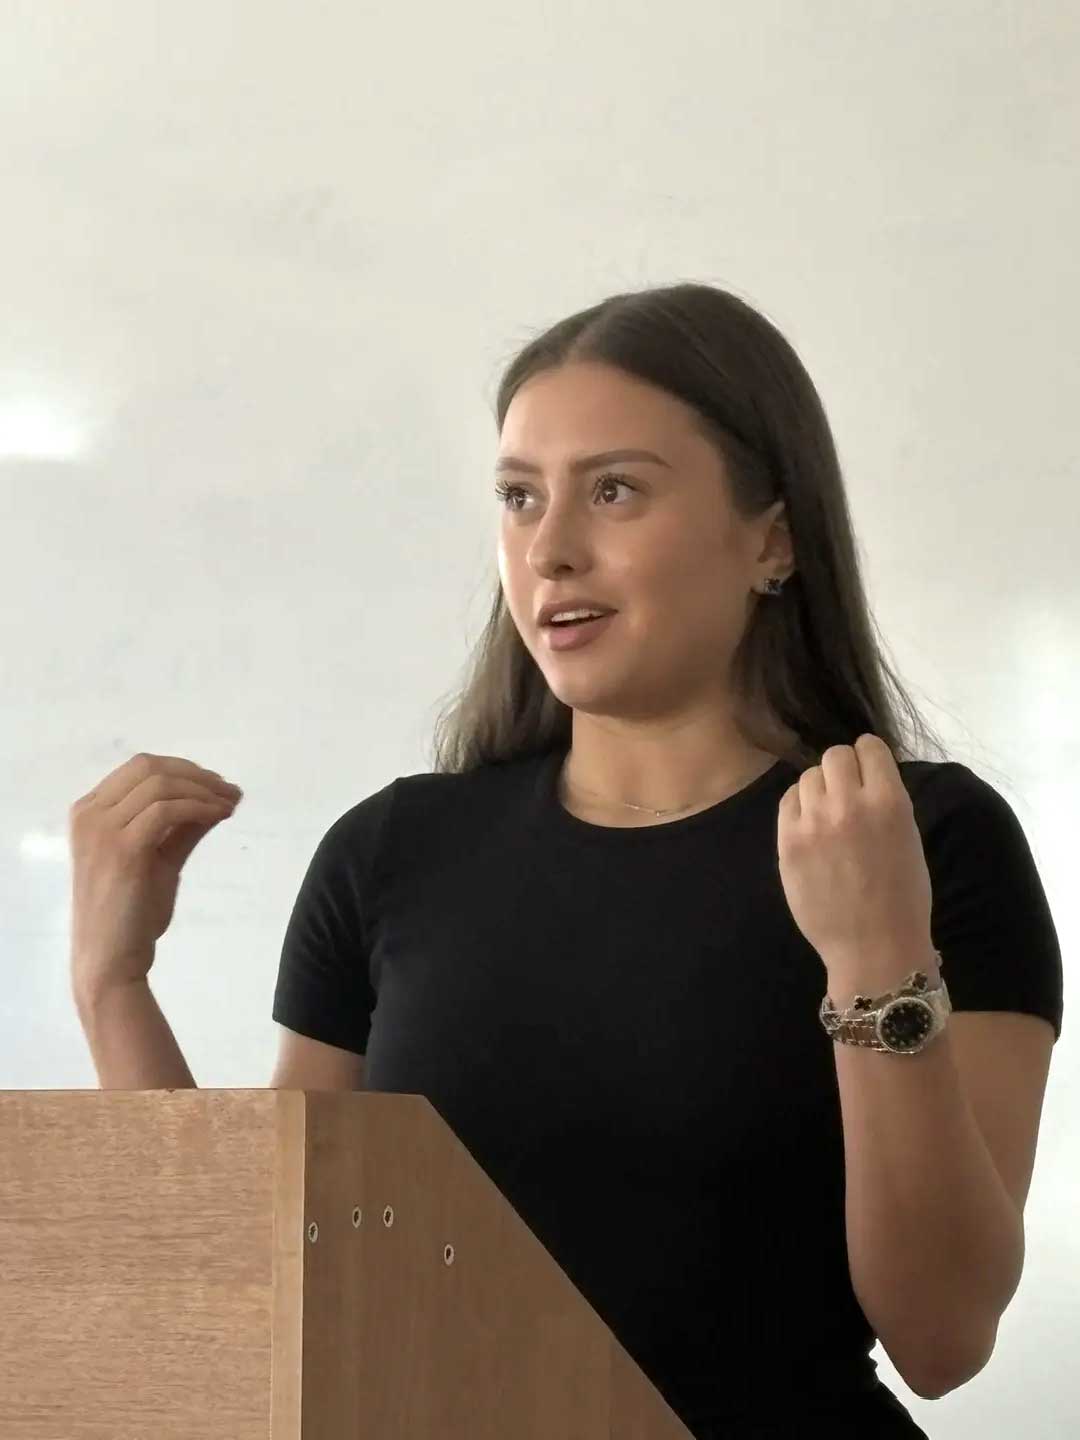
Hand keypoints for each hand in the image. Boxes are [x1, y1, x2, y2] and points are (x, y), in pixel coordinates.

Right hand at [69, 753, 242, 998]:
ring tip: (230, 805)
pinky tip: (220, 816)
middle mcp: (90, 814)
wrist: (111, 960)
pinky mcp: (122, 849)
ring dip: (203, 790)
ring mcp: (102, 829)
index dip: (184, 769)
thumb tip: (221, 798)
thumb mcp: (160, 859)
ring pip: (161, 785)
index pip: (140, 768)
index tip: (218, 785)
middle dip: (197, 774)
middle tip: (229, 792)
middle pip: (149, 767)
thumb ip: (183, 828)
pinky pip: (167, 811)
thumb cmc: (131, 915)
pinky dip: (199, 807)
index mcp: (90, 812)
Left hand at [776, 735, 933, 982]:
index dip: (868, 757)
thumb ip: (884, 802)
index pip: (869, 747)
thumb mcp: (908, 838)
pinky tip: (809, 825)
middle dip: (843, 769)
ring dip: (819, 788)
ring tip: (827, 814)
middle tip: (846, 793)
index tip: (868, 772)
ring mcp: (814, 823)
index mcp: (890, 802)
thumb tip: (863, 777)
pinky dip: (799, 806)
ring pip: (809, 776)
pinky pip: (788, 801)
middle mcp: (849, 804)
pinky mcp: (788, 842)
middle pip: (835, 755)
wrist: (873, 948)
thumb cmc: (903, 897)